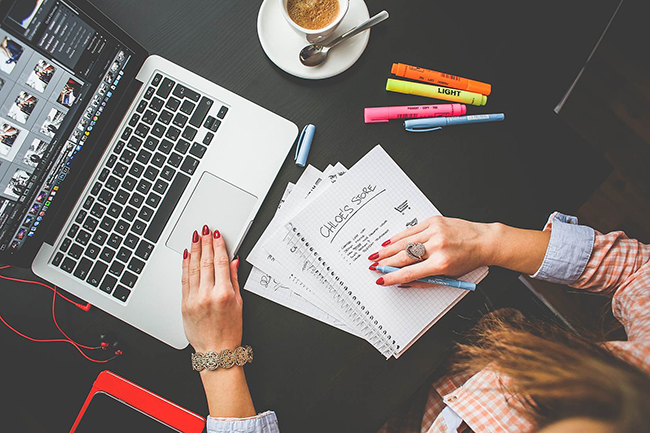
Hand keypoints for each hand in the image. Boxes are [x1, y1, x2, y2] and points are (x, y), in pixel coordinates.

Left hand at [181, 225, 241, 352]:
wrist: (216, 351)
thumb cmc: (230, 331)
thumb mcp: (239, 304)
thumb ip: (234, 279)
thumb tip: (233, 262)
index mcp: (224, 294)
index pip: (220, 263)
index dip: (219, 246)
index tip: (218, 235)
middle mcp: (208, 295)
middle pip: (206, 262)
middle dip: (206, 243)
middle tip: (205, 230)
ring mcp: (194, 299)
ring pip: (193, 268)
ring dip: (194, 250)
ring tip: (195, 237)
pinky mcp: (185, 304)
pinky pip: (184, 280)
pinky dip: (185, 265)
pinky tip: (186, 255)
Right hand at [370, 216, 496, 285]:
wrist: (484, 241)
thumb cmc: (469, 260)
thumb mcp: (449, 277)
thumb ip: (424, 280)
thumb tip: (402, 281)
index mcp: (441, 264)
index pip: (409, 272)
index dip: (392, 277)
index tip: (381, 279)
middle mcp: (437, 246)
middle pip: (404, 256)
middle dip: (386, 263)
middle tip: (374, 266)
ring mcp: (435, 232)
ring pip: (404, 242)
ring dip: (387, 250)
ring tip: (377, 255)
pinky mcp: (434, 221)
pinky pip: (411, 230)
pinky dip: (398, 237)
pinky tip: (389, 242)